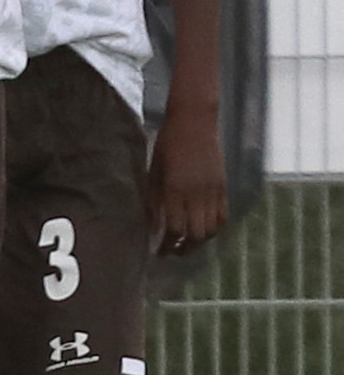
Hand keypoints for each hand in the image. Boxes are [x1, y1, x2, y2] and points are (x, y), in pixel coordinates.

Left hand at [148, 103, 229, 252]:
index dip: (167, 244)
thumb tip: (151, 225)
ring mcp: (213, 190)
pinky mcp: (224, 186)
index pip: (174, 229)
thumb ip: (154, 199)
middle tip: (173, 252)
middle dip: (184, 248)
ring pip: (212, 228)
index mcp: (175, 190)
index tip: (159, 251)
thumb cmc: (167, 144)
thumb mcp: (154, 171)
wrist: (194, 123)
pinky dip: (214, 227)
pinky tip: (203, 229)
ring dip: (199, 241)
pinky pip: (223, 215)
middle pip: (196, 234)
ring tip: (187, 244)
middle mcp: (197, 194)